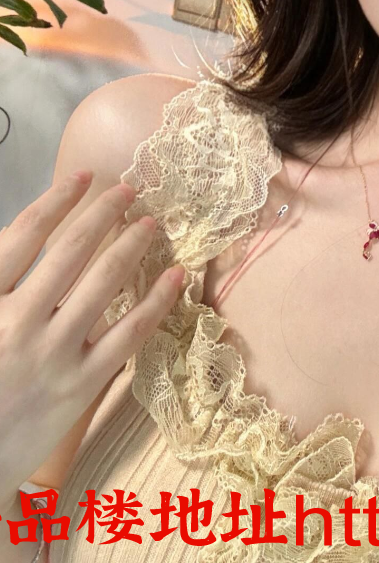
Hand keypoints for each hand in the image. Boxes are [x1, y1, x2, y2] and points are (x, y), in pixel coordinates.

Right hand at [0, 172, 183, 502]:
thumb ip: (1, 280)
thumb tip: (27, 237)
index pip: (22, 236)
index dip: (56, 201)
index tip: (83, 177)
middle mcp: (19, 323)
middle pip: (70, 252)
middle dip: (102, 214)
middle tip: (129, 190)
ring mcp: (54, 354)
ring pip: (104, 284)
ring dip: (131, 245)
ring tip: (150, 223)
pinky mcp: (82, 385)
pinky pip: (129, 334)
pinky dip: (157, 302)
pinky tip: (176, 277)